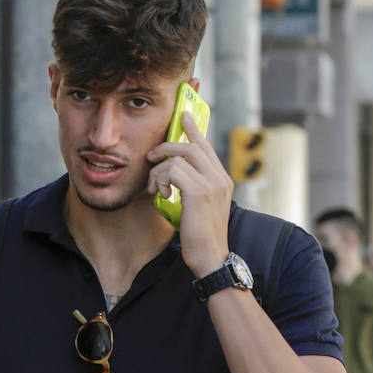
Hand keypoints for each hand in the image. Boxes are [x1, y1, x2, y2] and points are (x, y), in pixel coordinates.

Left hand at [146, 109, 233, 277]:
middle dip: (167, 146)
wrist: (211, 258)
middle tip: (151, 156)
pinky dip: (161, 179)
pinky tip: (160, 195)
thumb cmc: (201, 237)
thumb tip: (173, 176)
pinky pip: (173, 170)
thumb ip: (193, 188)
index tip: (183, 114)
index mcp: (222, 179)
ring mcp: (211, 184)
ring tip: (155, 187)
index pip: (206, 146)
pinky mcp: (199, 192)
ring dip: (159, 169)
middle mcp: (220, 177)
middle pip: (192, 145)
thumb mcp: (200, 207)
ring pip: (179, 156)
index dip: (193, 128)